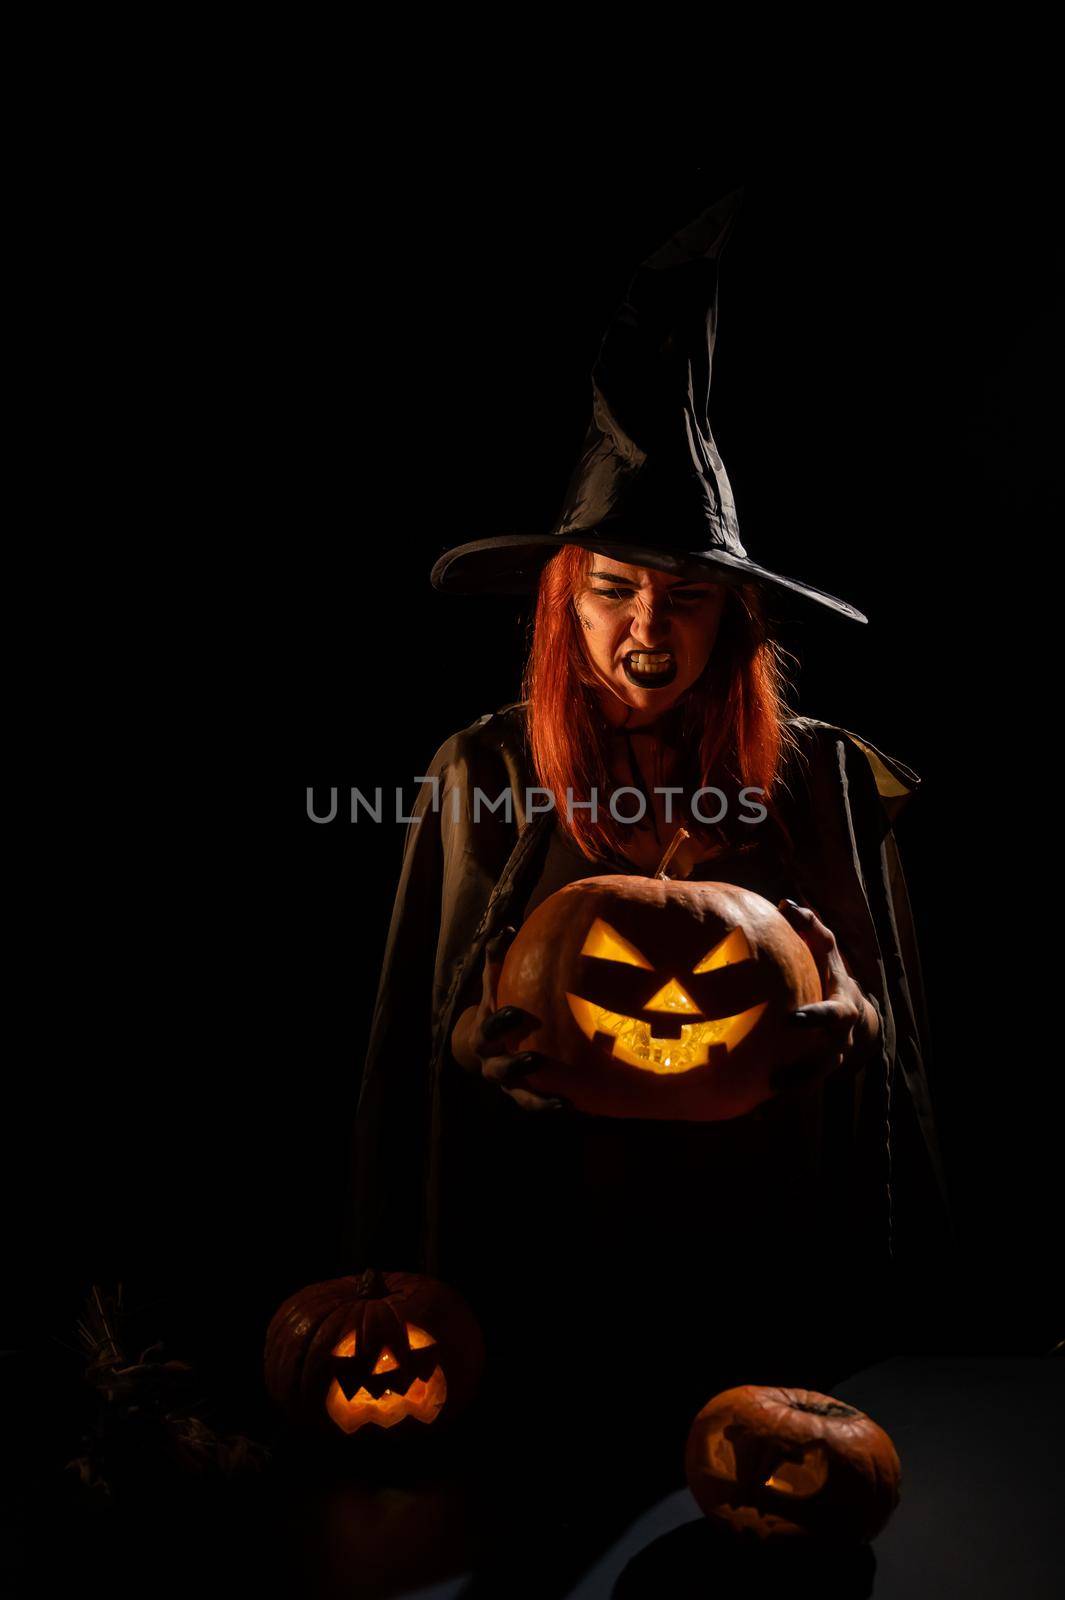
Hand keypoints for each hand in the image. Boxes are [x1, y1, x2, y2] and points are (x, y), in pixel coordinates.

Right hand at [450, 926, 571, 1112]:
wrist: (479, 1045)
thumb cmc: (495, 1003)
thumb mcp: (493, 985)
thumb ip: (497, 959)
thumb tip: (507, 925)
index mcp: (483, 1033)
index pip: (487, 1028)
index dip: (499, 1022)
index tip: (515, 1012)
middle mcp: (490, 1061)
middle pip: (497, 1067)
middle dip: (514, 1064)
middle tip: (535, 1058)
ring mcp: (505, 1083)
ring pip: (518, 1095)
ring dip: (537, 1098)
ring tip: (562, 1101)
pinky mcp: (520, 1095)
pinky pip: (535, 1104)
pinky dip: (551, 1107)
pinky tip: (574, 1107)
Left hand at [775, 899, 880, 1086]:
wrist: (856, 1017)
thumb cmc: (831, 975)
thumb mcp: (826, 951)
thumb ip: (811, 928)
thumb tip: (785, 904)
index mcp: (842, 1009)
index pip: (832, 1014)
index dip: (815, 1017)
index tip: (792, 1019)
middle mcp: (839, 1040)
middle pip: (827, 1060)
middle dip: (806, 1069)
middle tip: (775, 1076)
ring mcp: (829, 1060)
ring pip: (815, 1081)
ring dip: (792, 1089)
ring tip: (765, 1093)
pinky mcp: (815, 1073)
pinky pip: (799, 1088)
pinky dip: (780, 1096)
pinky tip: (752, 1103)